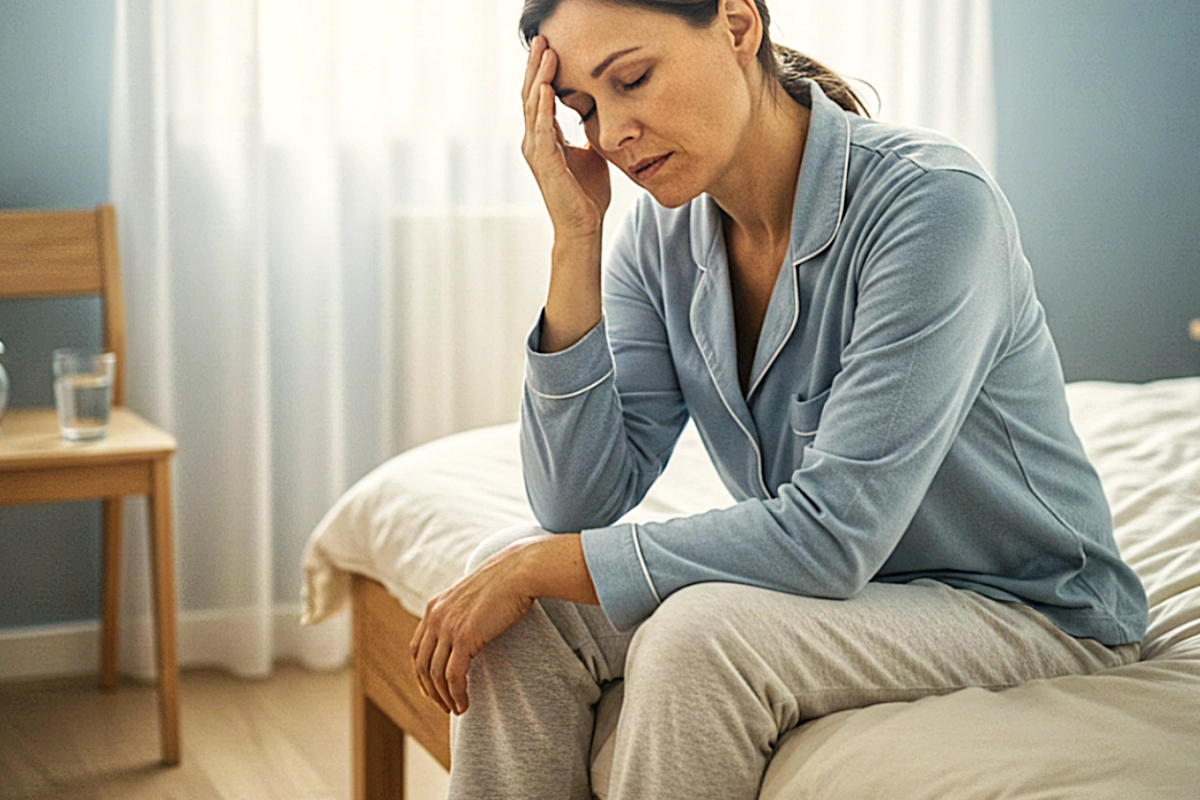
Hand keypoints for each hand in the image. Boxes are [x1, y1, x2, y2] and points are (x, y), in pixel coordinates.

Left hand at [409, 541, 542, 714]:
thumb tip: (469, 629)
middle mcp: (436, 617)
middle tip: (444, 705)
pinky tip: (465, 704)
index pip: (417, 648)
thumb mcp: (474, 595)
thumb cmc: (506, 582)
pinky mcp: (465, 637)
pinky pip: (453, 675)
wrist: (520, 571)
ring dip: (445, 697)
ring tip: (457, 709)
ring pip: (436, 674)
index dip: (422, 673)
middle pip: (422, 664)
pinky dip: (457, 694)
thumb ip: (464, 612)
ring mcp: (448, 627)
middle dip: (430, 690)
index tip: (434, 689)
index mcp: (435, 607)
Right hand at [521, 35, 611, 238]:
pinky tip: (545, 87)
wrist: (584, 224)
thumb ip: (587, 131)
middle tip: (543, 38)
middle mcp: (534, 141)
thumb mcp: (591, 151)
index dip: (543, 71)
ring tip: (546, 53)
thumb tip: (596, 111)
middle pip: (530, 94)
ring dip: (538, 78)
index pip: (539, 96)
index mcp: (544, 138)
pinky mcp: (544, 163)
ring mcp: (536, 152)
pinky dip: (542, 106)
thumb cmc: (587, 192)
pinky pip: (540, 129)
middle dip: (536, 65)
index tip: (552, 46)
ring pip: (533, 106)